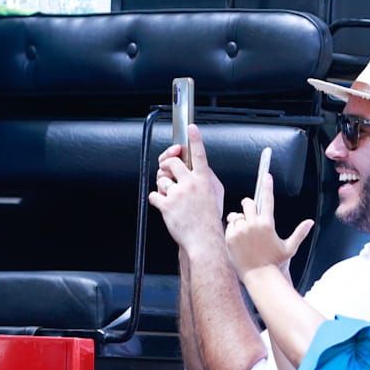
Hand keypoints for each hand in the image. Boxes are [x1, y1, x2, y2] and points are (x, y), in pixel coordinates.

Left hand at [149, 127, 227, 253]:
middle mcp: (190, 184)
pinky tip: (166, 206)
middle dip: (167, 167)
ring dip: (163, 188)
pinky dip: (156, 200)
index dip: (195, 139)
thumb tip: (200, 167)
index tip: (191, 128)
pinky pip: (153, 195)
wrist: (204, 240)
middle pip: (172, 163)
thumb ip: (207, 177)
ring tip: (173, 199)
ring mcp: (178, 194)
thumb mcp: (216, 194)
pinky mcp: (167, 205)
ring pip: (161, 179)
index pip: (199, 155)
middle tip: (170, 175)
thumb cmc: (209, 220)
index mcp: (203, 180)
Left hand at [225, 148, 312, 276]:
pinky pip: (229, 225)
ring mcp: (240, 230)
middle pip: (248, 202)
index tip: (267, 175)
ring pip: (236, 214)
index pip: (267, 199)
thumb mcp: (289, 248)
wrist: (259, 277)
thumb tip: (310, 222)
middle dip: (249, 205)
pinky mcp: (230, 237)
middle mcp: (253, 224)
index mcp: (267, 224)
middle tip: (250, 213)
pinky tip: (238, 238)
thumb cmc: (275, 263)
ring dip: (240, 219)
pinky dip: (233, 228)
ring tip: (245, 231)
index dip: (267, 185)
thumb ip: (299, 233)